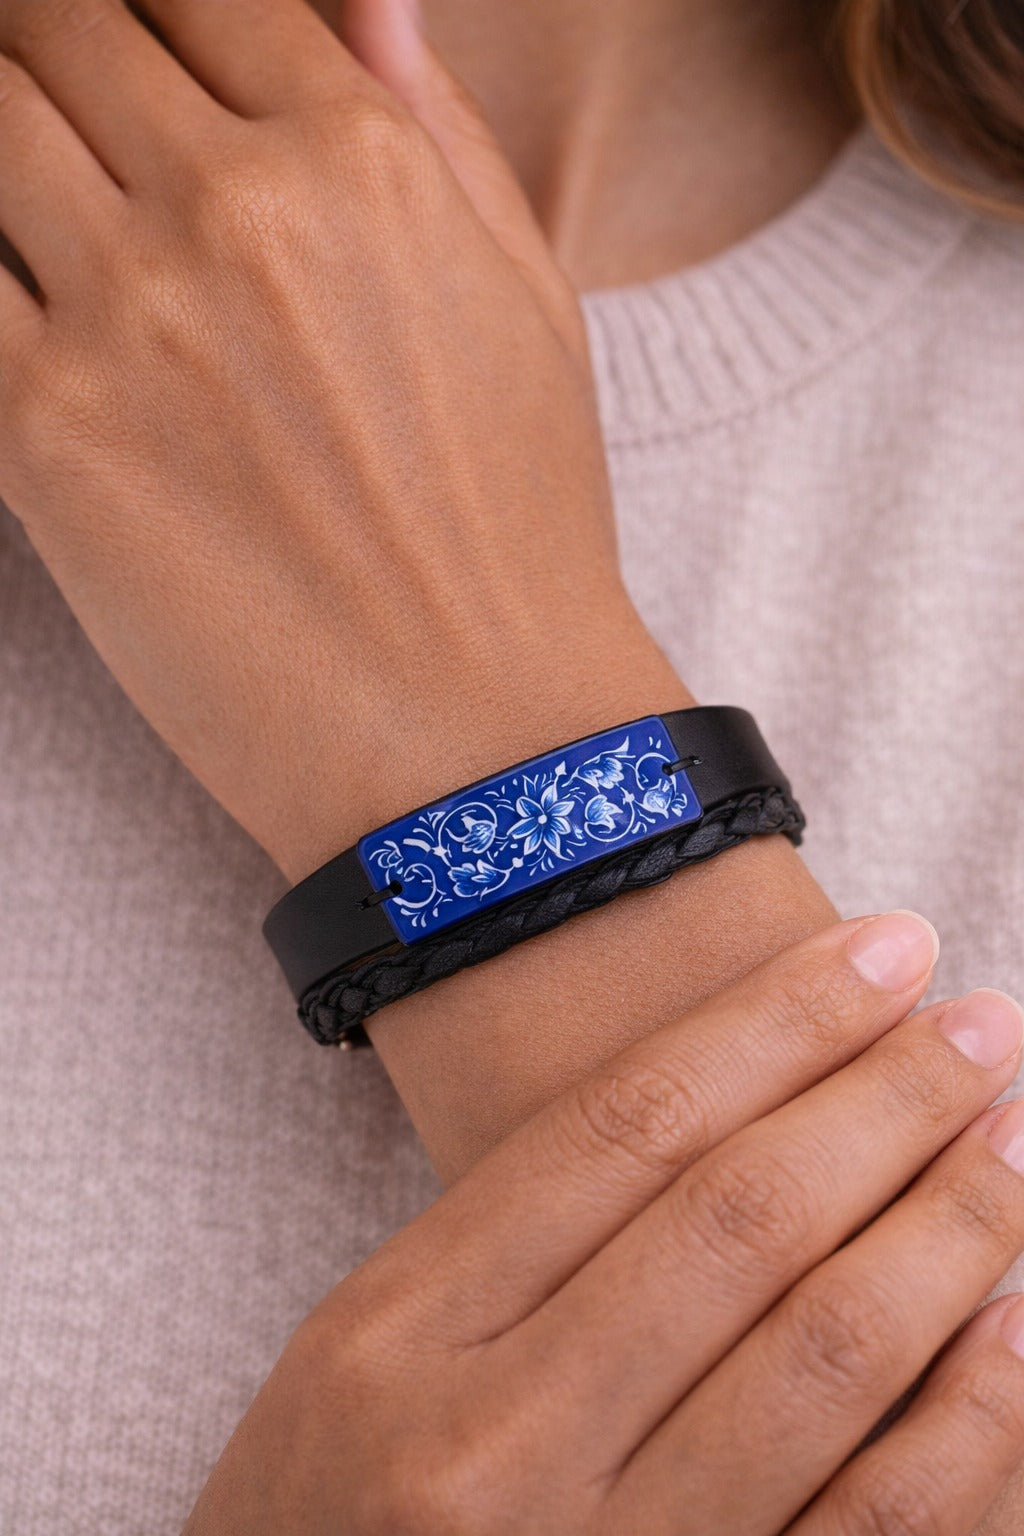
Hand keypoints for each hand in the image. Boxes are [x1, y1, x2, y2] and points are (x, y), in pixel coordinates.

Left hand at [0, 0, 686, 883]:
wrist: (475, 734)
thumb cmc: (518, 528)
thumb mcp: (529, 301)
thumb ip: (436, 126)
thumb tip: (370, 1)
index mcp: (361, 159)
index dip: (155, 16)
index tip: (143, 61)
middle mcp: (236, 212)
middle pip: (61, 27)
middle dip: (56, 51)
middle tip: (73, 124)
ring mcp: (129, 320)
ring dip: (6, 143)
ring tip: (50, 211)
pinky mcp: (44, 436)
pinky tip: (31, 309)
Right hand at [183, 912, 1023, 1533]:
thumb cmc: (327, 1514)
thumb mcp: (365, 1350)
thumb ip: (522, 1242)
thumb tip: (744, 1110)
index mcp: (397, 1334)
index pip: (626, 1126)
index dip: (776, 1023)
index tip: (883, 952)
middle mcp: (494, 1447)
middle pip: (739, 1218)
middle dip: (884, 1099)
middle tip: (981, 1021)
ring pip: (826, 1355)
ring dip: (951, 1227)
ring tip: (1010, 1132)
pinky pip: (880, 1525)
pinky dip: (974, 1415)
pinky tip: (1015, 1322)